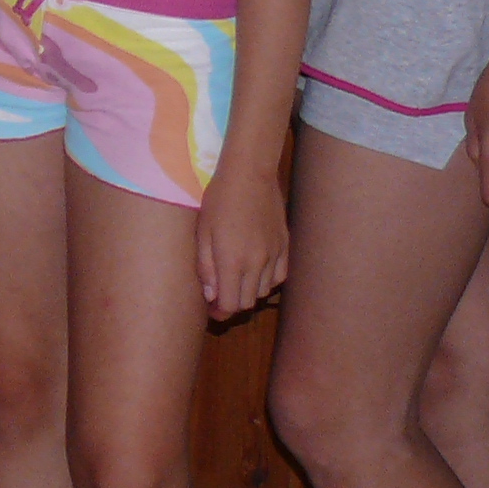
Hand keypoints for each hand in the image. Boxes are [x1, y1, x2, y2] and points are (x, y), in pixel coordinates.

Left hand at [196, 158, 288, 318]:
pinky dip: (268, 280)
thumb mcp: (202, 233)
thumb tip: (210, 295)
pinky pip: (280, 276)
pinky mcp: (286, 246)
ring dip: (249, 292)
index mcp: (233, 262)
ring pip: (265, 291)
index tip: (210, 309)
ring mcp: (275, 255)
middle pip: (248, 302)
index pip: (231, 304)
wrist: (249, 175)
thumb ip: (205, 267)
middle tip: (219, 295)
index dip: (220, 312)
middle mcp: (257, 264)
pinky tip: (256, 270)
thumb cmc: (218, 201)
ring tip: (236, 279)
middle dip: (233, 304)